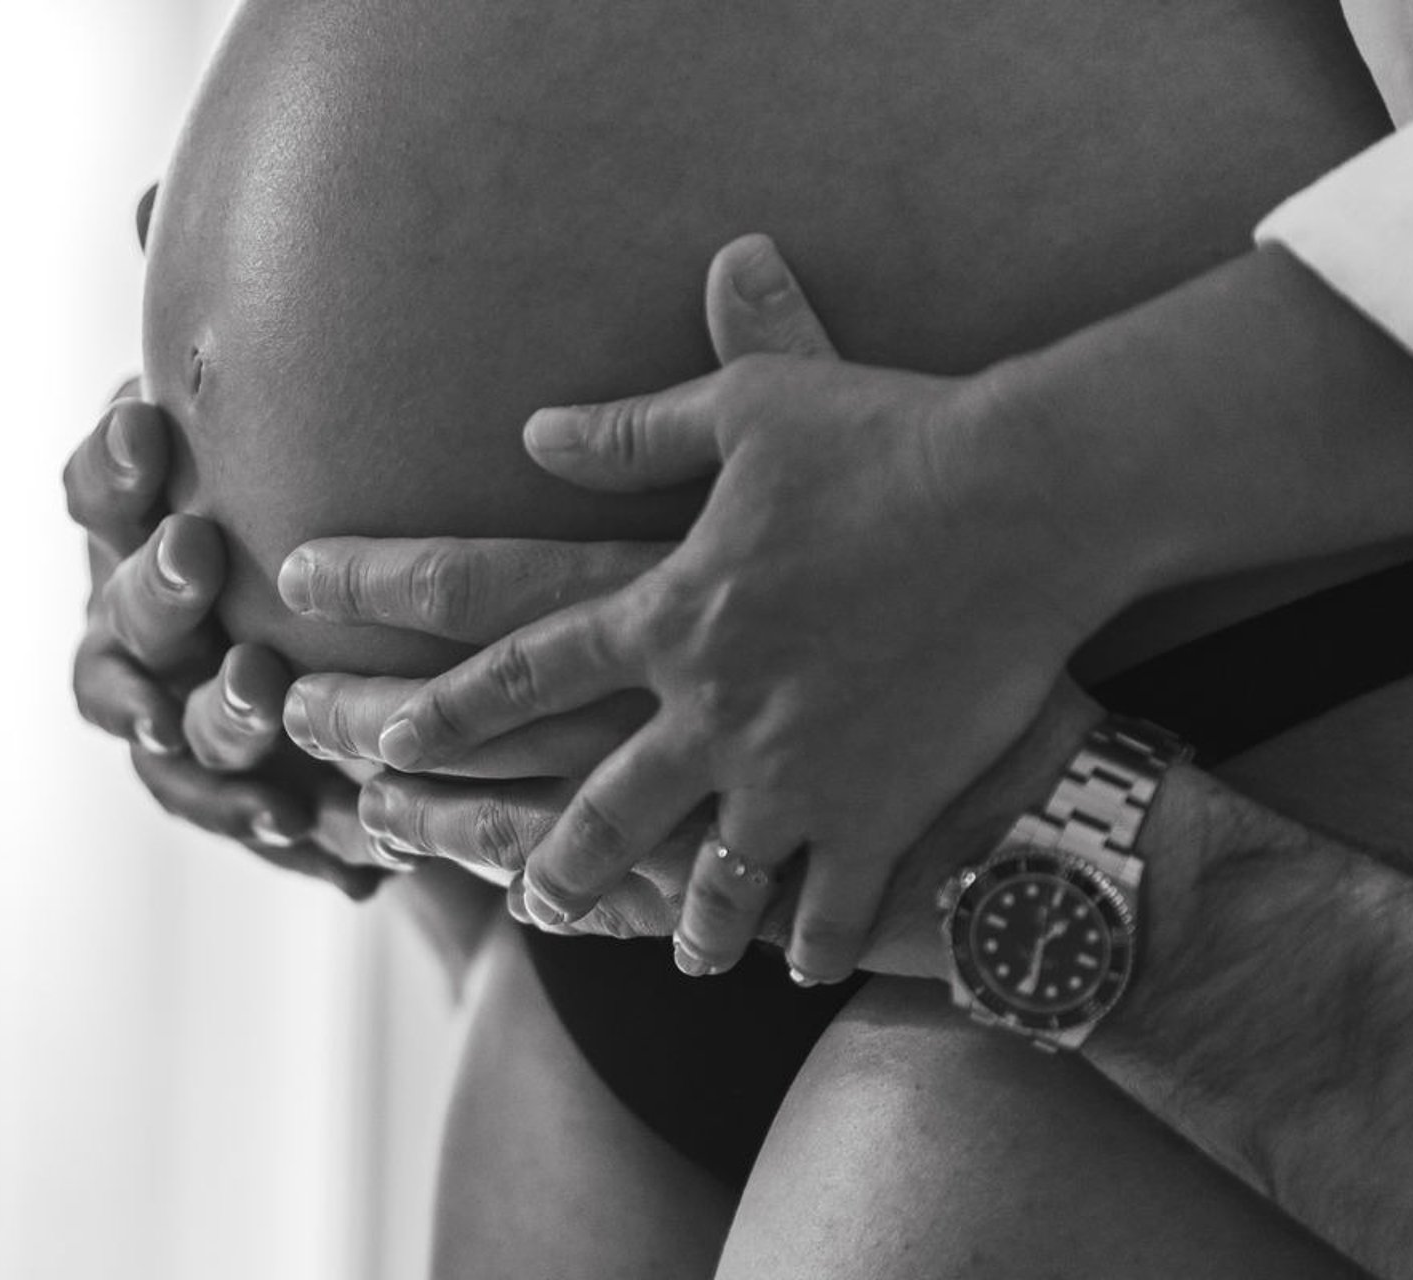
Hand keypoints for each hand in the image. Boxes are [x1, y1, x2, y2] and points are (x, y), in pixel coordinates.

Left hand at [368, 235, 1146, 982]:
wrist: (1031, 507)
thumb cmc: (894, 441)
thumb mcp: (755, 406)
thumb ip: (637, 428)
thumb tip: (536, 430)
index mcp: (669, 608)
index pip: (522, 662)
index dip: (440, 699)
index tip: (381, 735)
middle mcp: (711, 708)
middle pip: (591, 801)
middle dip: (529, 851)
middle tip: (514, 893)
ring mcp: (791, 775)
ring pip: (705, 881)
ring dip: (675, 925)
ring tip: (658, 950)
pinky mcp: (875, 814)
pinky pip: (825, 909)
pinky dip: (805, 945)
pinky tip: (790, 969)